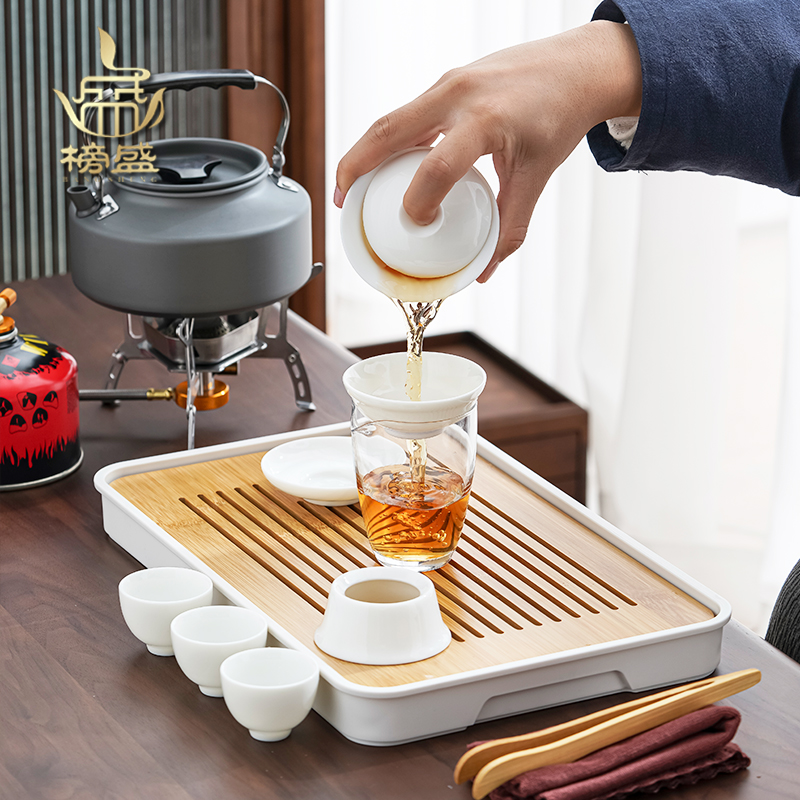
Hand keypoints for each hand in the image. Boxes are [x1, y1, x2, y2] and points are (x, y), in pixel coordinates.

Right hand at [334, 21, 641, 280]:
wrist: (577, 67)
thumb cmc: (559, 118)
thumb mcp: (537, 176)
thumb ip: (510, 226)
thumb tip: (483, 269)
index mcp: (486, 120)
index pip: (436, 167)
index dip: (417, 204)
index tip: (416, 226)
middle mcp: (459, 94)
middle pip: (388, 131)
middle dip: (355, 167)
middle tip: (342, 201)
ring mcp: (449, 83)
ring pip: (391, 119)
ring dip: (365, 152)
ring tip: (350, 186)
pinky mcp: (447, 82)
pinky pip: (407, 114)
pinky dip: (389, 141)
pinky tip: (385, 166)